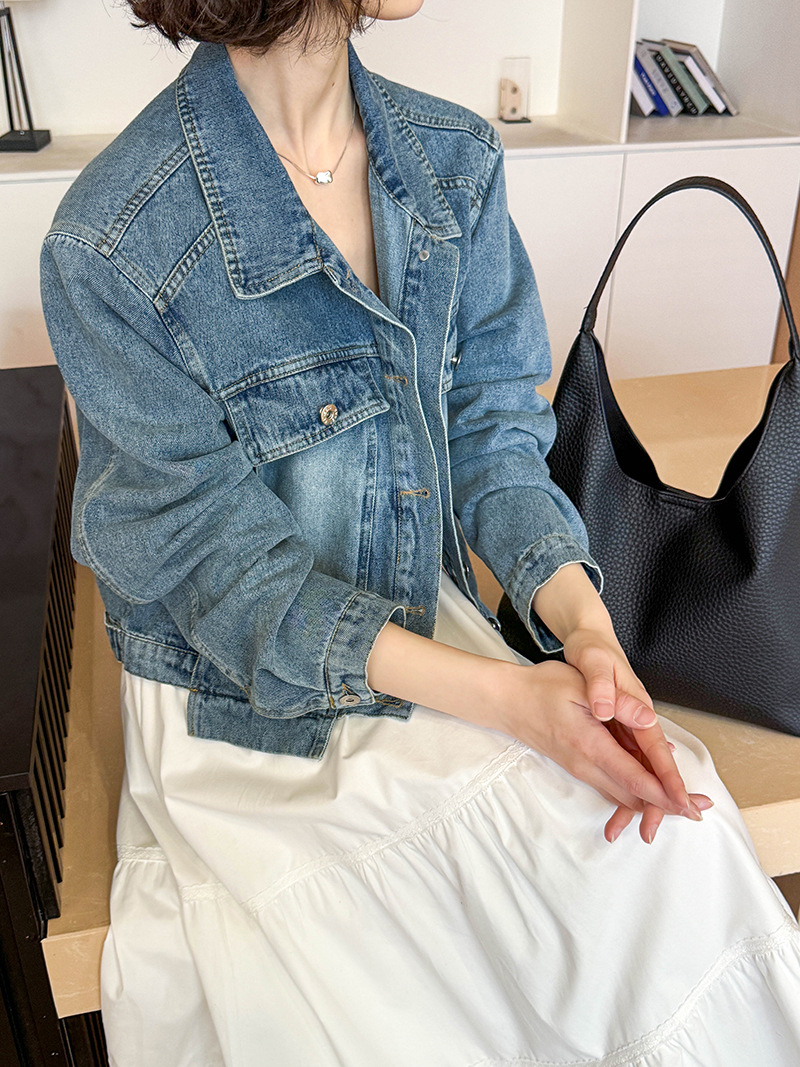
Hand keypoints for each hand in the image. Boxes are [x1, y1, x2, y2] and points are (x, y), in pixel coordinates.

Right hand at [562, 625, 712, 841]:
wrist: (507, 702)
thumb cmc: (541, 688)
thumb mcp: (577, 684)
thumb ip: (615, 702)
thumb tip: (647, 718)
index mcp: (590, 745)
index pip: (635, 778)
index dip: (665, 794)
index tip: (689, 806)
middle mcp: (587, 764)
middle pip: (633, 796)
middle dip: (668, 805)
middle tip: (700, 809)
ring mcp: (581, 768)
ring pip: (623, 796)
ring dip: (653, 803)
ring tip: (683, 805)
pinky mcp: (579, 767)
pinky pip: (611, 789)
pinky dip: (634, 796)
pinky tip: (650, 796)